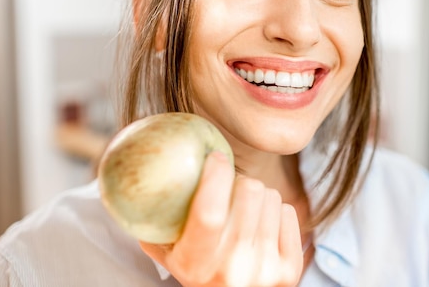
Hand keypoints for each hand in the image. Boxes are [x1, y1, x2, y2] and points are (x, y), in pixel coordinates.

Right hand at [139, 151, 303, 286]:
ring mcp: (265, 272)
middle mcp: (232, 271)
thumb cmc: (196, 268)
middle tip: (230, 187)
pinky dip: (275, 211)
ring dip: (257, 196)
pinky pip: (288, 211)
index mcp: (195, 265)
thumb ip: (153, 217)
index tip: (215, 156)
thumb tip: (138, 167)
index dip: (215, 176)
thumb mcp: (166, 250)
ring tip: (244, 211)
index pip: (209, 213)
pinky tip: (261, 226)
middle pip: (248, 191)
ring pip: (270, 196)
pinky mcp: (290, 270)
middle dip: (238, 180)